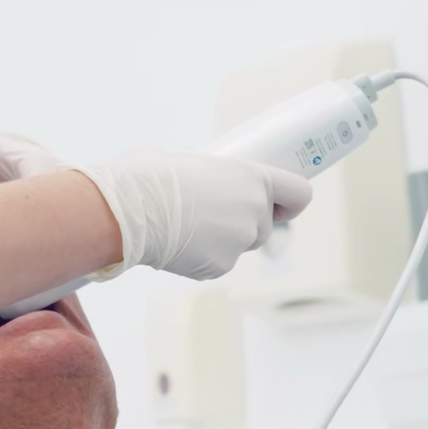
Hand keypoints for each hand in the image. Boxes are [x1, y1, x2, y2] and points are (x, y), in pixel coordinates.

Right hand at [71, 151, 312, 280]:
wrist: (128, 209)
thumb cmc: (149, 176)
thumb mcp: (186, 162)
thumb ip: (208, 175)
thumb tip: (193, 179)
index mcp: (252, 177)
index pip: (299, 194)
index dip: (288, 202)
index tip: (278, 205)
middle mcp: (254, 211)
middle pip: (264, 226)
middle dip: (242, 223)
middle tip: (208, 214)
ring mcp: (239, 242)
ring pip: (239, 246)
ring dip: (220, 241)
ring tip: (183, 227)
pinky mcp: (221, 267)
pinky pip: (217, 263)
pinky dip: (200, 258)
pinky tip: (175, 243)